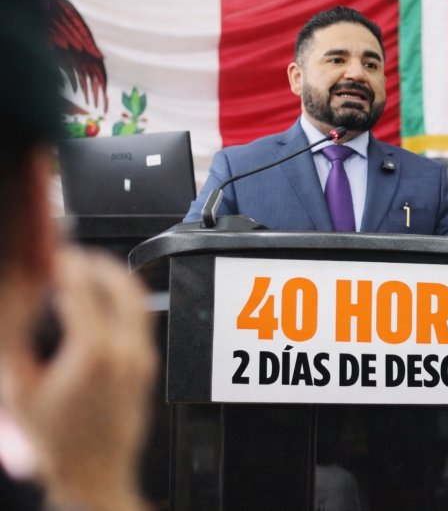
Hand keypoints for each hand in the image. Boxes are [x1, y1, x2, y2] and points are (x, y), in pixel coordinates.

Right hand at [0, 247, 155, 510]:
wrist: (95, 473)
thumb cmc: (56, 441)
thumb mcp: (18, 386)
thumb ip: (16, 333)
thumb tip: (22, 292)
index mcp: (95, 352)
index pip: (82, 286)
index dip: (63, 262)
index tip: (47, 255)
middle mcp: (127, 349)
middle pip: (120, 281)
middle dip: (92, 262)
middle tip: (67, 258)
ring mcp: (143, 356)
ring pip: (137, 296)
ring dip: (110, 277)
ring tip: (81, 275)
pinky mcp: (149, 362)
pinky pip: (140, 315)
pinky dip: (119, 298)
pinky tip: (94, 305)